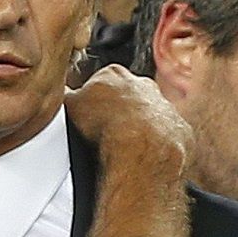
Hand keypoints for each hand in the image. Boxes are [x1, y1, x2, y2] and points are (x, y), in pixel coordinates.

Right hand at [65, 65, 191, 181]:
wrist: (141, 151)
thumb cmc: (104, 128)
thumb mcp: (70, 107)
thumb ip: (65, 98)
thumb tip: (56, 96)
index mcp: (115, 74)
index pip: (101, 83)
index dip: (93, 103)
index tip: (89, 120)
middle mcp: (145, 86)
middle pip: (128, 98)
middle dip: (119, 115)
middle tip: (105, 136)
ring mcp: (165, 108)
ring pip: (151, 118)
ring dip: (141, 132)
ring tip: (125, 153)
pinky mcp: (181, 132)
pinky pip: (169, 140)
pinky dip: (158, 150)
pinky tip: (145, 161)